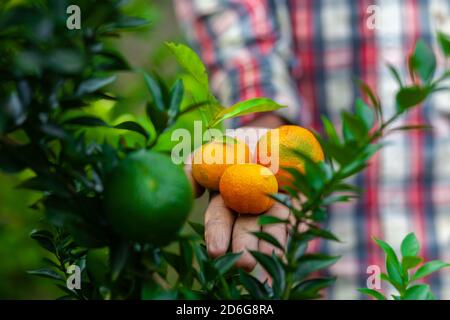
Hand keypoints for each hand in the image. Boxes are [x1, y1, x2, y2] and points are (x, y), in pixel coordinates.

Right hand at [184, 127, 289, 270]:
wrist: (272, 133)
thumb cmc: (235, 145)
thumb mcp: (211, 151)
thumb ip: (193, 168)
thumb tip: (189, 191)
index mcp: (227, 200)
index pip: (220, 220)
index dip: (217, 235)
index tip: (216, 251)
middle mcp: (251, 208)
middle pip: (248, 228)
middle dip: (245, 246)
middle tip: (244, 264)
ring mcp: (277, 204)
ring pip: (275, 224)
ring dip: (273, 242)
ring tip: (273, 257)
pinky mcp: (302, 199)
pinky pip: (302, 211)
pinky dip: (301, 223)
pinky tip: (300, 233)